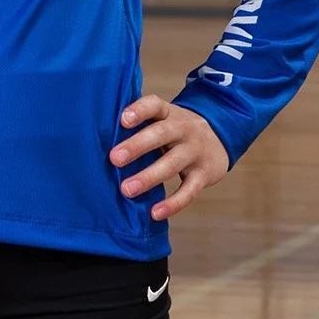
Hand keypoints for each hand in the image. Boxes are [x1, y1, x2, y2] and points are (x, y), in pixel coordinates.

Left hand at [109, 94, 229, 221]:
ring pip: (172, 163)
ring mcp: (195, 152)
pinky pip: (189, 190)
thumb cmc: (176, 130)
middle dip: (137, 146)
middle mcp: (184, 129)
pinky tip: (155, 213)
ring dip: (149, 177)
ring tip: (127, 189)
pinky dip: (173, 203)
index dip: (140, 111)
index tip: (122, 119)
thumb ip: (140, 125)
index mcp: (169, 113)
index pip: (155, 106)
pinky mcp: (204, 174)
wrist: (221, 137)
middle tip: (114, 159)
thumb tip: (97, 139)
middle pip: (162, 134)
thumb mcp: (163, 119)